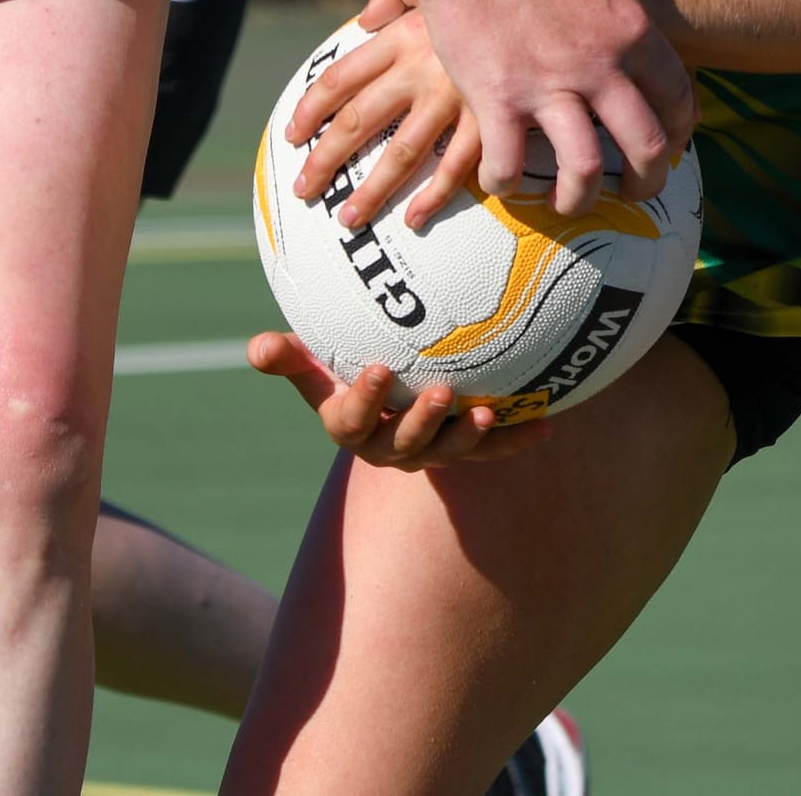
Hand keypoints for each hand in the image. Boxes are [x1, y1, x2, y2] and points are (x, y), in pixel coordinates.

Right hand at [245, 330, 545, 470]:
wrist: (389, 398)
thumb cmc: (343, 370)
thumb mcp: (314, 365)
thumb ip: (289, 358)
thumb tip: (256, 348)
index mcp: (351, 427)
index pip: (352, 422)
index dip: (364, 400)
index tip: (378, 371)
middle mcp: (390, 448)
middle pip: (405, 444)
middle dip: (423, 422)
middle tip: (440, 391)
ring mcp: (430, 452)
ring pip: (449, 453)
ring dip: (469, 436)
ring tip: (485, 412)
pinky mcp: (466, 450)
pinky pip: (493, 452)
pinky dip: (517, 440)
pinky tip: (545, 425)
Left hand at [289, 4, 481, 230]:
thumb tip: (364, 15)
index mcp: (403, 34)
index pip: (343, 76)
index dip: (313, 108)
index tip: (292, 135)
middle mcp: (421, 69)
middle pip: (360, 120)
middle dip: (327, 158)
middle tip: (303, 189)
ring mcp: (456, 98)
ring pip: (402, 152)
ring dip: (372, 190)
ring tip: (347, 218)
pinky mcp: (493, 119)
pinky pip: (457, 167)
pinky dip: (434, 195)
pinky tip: (413, 218)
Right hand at [406, 0, 714, 214]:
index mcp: (632, 31)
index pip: (680, 99)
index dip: (683, 130)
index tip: (671, 142)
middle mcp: (597, 68)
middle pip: (645, 148)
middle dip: (646, 181)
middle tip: (632, 191)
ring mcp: (545, 87)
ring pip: (582, 169)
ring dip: (581, 196)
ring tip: (569, 200)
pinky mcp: (495, 97)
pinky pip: (508, 162)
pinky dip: (509, 182)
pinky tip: (507, 177)